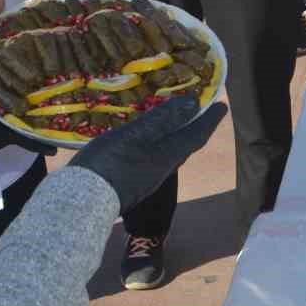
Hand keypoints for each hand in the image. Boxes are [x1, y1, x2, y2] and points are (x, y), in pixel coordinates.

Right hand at [68, 96, 228, 209]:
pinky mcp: (130, 182)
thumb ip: (164, 119)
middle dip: (194, 126)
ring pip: (169, 152)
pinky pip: (152, 157)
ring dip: (175, 134)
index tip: (223, 106)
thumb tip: (194, 103)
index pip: (196, 134)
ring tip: (173, 120)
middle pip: (185, 144)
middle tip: (199, 110)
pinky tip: (144, 140)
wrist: (82, 201)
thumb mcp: (137, 135)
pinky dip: (156, 143)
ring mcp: (146, 178)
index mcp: (168, 155)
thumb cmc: (110, 163)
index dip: (210, 119)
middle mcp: (162, 168)